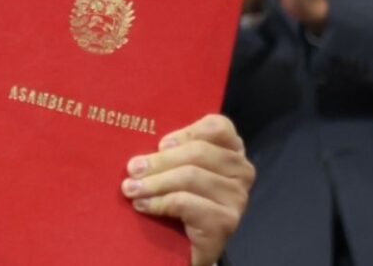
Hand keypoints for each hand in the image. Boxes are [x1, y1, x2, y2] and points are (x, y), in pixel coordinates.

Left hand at [121, 115, 254, 265]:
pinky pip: (186, 203)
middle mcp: (241, 170)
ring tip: (131, 189)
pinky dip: (160, 202)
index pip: (217, 127)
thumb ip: (170, 152)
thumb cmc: (181, 198)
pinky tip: (143, 205)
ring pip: (190, 177)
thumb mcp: (177, 168)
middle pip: (198, 152)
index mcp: (231, 149)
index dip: (186, 131)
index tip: (160, 143)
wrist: (188, 245)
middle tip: (132, 169)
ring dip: (154, 183)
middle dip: (160, 160)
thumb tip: (140, 148)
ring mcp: (237, 197)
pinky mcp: (226, 221)